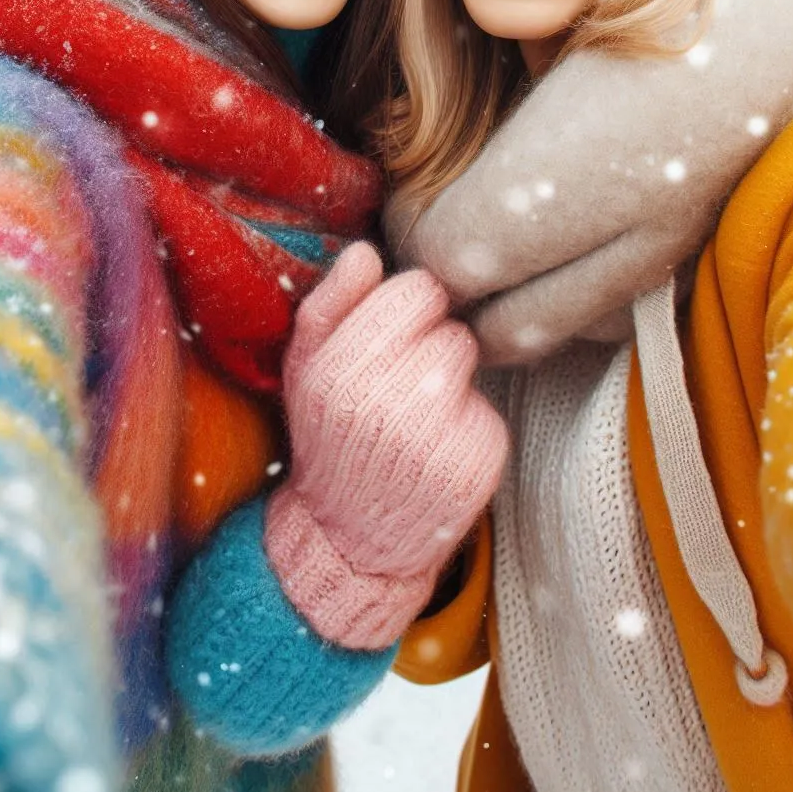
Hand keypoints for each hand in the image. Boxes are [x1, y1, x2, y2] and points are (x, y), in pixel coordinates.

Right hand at [265, 242, 507, 648]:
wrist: (348, 540)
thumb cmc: (328, 437)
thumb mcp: (304, 367)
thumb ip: (330, 303)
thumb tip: (366, 252)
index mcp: (343, 371)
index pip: (418, 289)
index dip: (405, 309)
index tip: (388, 338)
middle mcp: (391, 403)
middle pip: (450, 325)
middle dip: (428, 344)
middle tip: (399, 384)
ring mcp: (440, 437)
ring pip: (470, 361)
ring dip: (450, 380)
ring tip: (415, 416)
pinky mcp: (478, 464)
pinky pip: (487, 408)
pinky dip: (468, 423)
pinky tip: (435, 450)